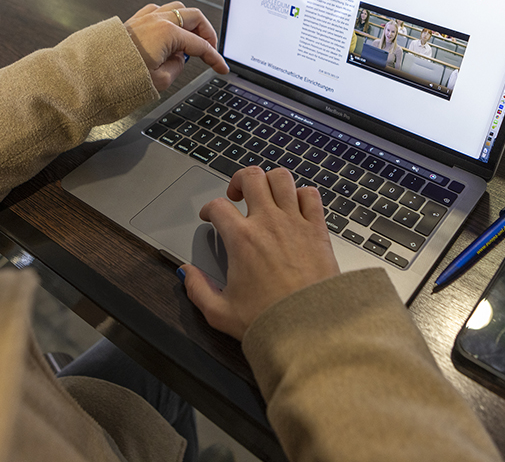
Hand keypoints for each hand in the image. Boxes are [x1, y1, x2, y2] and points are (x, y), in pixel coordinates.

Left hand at [124, 2, 228, 90]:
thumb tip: (179, 60)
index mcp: (167, 33)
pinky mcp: (134, 20)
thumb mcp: (160, 81)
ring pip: (177, 9)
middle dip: (206, 33)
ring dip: (189, 23)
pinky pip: (158, 10)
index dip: (214, 58)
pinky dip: (169, 19)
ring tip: (191, 40)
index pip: (200, 45)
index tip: (220, 68)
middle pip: (194, 17)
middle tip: (210, 49)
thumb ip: (177, 67)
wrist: (93, 72)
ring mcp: (145, 17)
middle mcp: (157, 20)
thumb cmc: (120, 76)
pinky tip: (169, 32)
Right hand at [181, 167, 340, 339]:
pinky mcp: (318, 229)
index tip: (210, 217)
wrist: (309, 327)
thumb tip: (186, 274)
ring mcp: (295, 222)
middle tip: (236, 195)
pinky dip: (301, 194)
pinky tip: (295, 206)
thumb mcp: (220, 312)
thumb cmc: (270, 320)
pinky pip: (311, 195)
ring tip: (265, 193)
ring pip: (281, 178)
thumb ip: (197, 289)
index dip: (208, 209)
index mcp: (241, 240)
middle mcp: (268, 223)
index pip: (217, 206)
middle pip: (251, 177)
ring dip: (270, 181)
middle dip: (239, 180)